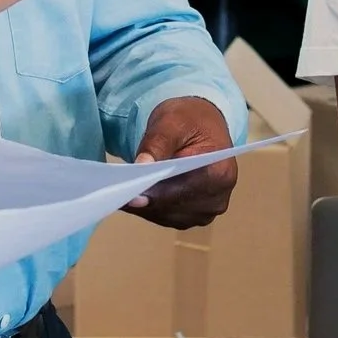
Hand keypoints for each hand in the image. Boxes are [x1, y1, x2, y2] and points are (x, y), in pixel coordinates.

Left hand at [128, 96, 238, 229]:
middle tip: (117, 192)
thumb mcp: (172, 121)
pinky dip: (151, 208)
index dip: (155, 194)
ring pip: (168, 216)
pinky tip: (135, 196)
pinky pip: (168, 217)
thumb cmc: (189, 119)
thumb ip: (157, 143)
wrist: (202, 124)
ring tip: (123, 193)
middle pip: (174, 207)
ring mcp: (208, 211)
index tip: (128, 194)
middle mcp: (218, 198)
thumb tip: (141, 167)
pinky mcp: (196, 215)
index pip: (183, 191)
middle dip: (146, 200)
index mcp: (220, 173)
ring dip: (146, 206)